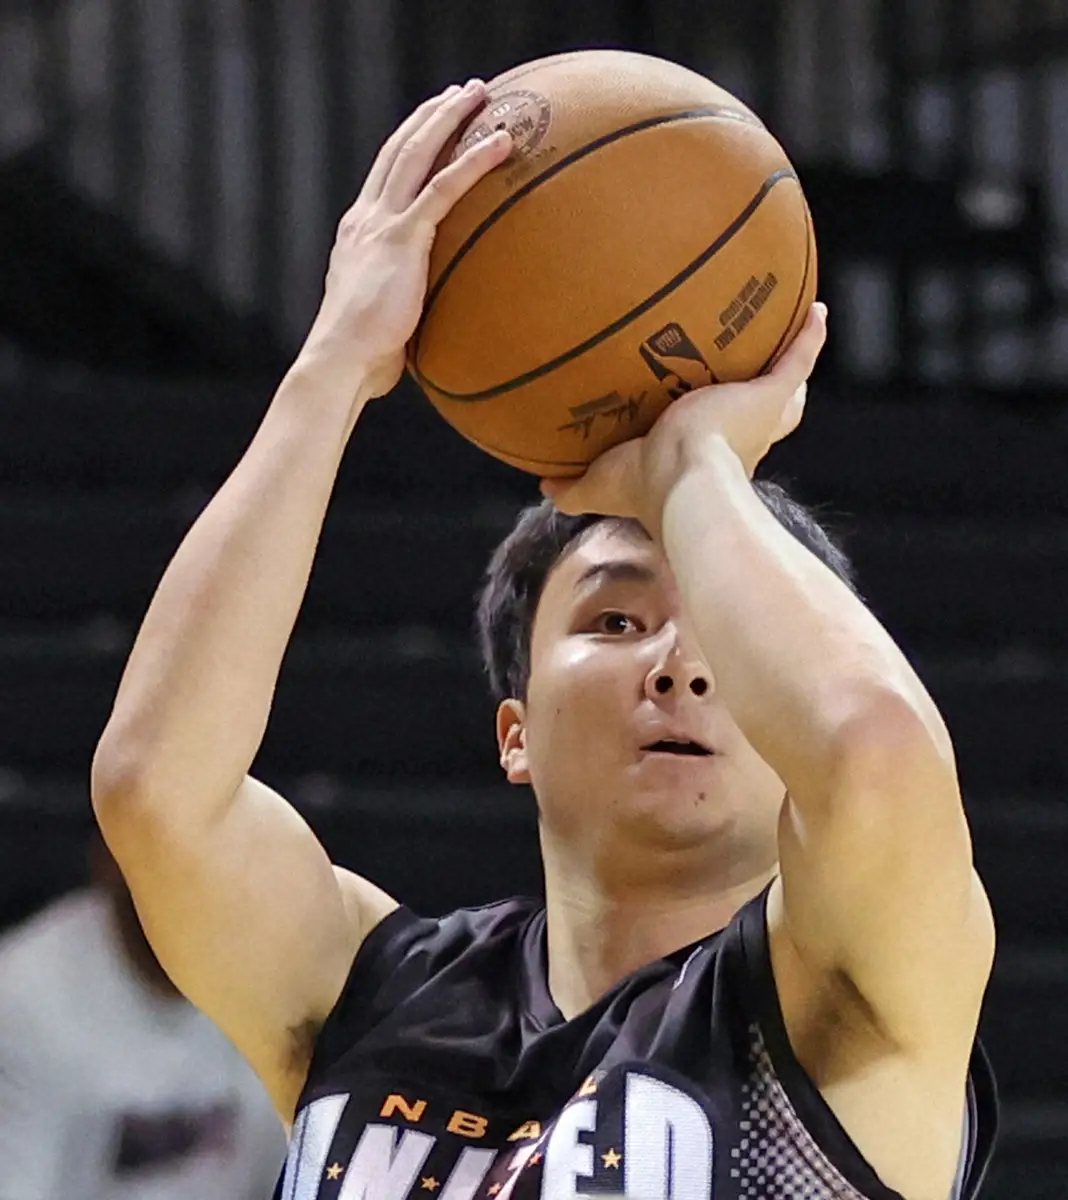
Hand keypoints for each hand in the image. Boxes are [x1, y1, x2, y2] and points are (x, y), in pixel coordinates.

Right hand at [301, 81, 511, 398]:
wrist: (340, 361)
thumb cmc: (362, 358)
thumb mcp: (382, 319)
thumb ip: (402, 304)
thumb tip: (425, 323)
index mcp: (357, 233)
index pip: (384, 175)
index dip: (408, 143)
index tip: (430, 123)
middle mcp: (365, 218)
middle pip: (399, 149)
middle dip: (431, 116)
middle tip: (461, 93)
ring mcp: (382, 224)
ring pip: (417, 152)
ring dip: (450, 117)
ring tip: (480, 94)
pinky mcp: (403, 239)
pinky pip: (443, 188)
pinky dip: (473, 160)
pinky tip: (502, 143)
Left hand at [542, 303, 827, 530]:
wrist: (683, 483)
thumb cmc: (645, 487)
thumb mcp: (601, 486)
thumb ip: (573, 488)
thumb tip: (544, 487)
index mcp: (702, 458)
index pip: (712, 445)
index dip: (711, 435)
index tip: (701, 419)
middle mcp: (737, 440)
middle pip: (757, 420)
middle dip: (757, 404)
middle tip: (752, 379)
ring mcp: (757, 417)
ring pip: (784, 391)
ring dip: (790, 365)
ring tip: (794, 332)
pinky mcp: (769, 397)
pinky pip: (799, 359)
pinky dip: (810, 338)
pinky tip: (816, 310)